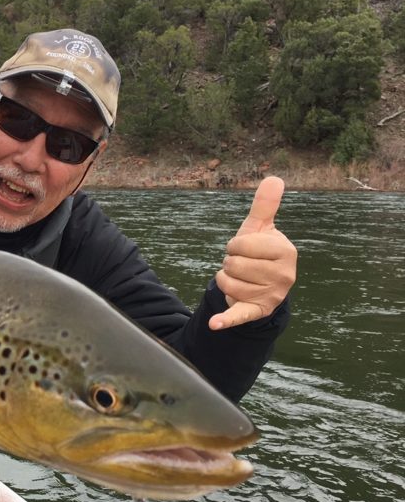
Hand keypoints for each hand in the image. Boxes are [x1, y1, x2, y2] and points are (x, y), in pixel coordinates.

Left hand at [210, 176, 297, 329]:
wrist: (262, 284)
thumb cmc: (259, 252)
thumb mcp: (260, 228)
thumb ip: (265, 205)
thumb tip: (274, 178)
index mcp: (285, 251)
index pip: (240, 244)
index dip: (235, 246)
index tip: (245, 249)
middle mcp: (284, 276)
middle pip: (232, 264)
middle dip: (230, 263)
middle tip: (243, 266)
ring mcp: (272, 295)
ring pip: (227, 283)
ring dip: (226, 280)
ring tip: (241, 279)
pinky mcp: (257, 312)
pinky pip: (238, 315)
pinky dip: (226, 320)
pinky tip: (216, 323)